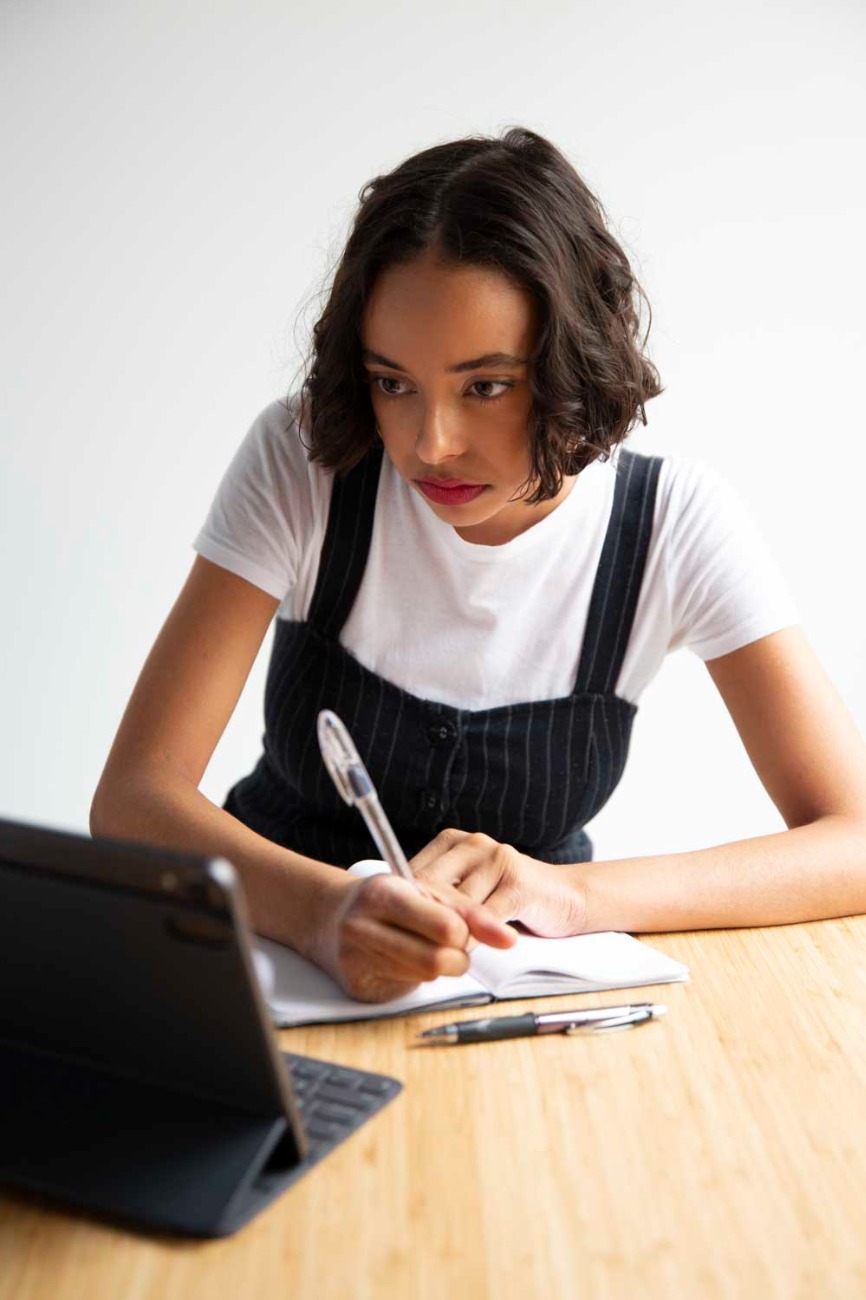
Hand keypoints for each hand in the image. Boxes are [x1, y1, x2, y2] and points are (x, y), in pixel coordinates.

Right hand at [308, 870, 517, 1003]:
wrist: (329, 917)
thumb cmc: (387, 900)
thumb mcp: (425, 890)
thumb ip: (468, 911)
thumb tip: (508, 938)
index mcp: (383, 892)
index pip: (447, 925)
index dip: (468, 932)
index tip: (476, 932)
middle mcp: (363, 925)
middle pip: (439, 959)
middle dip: (458, 956)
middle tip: (454, 946)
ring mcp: (356, 958)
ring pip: (426, 977)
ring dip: (441, 968)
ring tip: (431, 950)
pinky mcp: (358, 986)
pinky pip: (407, 989)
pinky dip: (417, 977)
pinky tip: (406, 961)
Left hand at [408, 829, 587, 937]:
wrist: (567, 897)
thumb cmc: (510, 898)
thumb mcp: (469, 890)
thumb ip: (440, 896)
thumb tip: (397, 919)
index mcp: (453, 842)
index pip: (414, 874)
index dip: (403, 907)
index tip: (393, 934)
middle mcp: (474, 844)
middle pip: (433, 887)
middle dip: (421, 922)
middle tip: (409, 950)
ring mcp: (497, 859)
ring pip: (458, 904)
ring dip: (446, 935)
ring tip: (434, 957)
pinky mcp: (518, 882)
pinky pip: (486, 916)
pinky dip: (473, 939)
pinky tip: (466, 954)